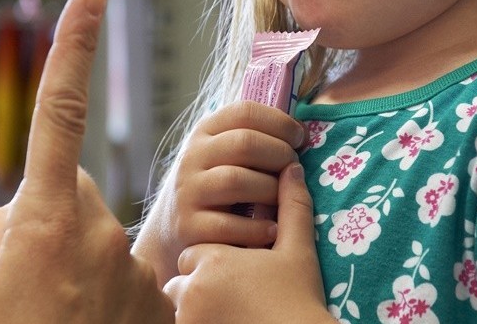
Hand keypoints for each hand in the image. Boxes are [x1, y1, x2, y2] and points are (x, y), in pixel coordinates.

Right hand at [0, 0, 171, 323]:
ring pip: (101, 247)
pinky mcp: (159, 297)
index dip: (73, 50)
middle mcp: (94, 226)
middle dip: (56, 228)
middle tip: (35, 285)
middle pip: (73, 199)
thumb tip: (27, 211)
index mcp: (40, 213)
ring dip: (83, 276)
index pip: (58, 113)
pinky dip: (113, 305)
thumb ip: (2, 228)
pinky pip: (131, 284)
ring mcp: (131, 264)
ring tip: (62, 318)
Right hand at [133, 100, 305, 283]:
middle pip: (245, 143)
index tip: (299, 139)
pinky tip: (272, 230)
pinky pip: (229, 225)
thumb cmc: (217, 187)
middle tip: (294, 169)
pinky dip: (258, 228)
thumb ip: (255, 139)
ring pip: (236, 180)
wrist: (173, 229)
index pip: (245, 112)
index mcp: (205, 132)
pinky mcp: (188, 227)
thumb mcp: (225, 154)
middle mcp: (192, 157)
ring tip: (283, 200)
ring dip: (271, 190)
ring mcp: (187, 192)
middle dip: (280, 154)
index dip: (280, 122)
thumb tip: (302, 132)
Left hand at [165, 164, 330, 323]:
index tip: (237, 269)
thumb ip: (292, 206)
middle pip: (181, 281)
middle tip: (231, 293)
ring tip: (228, 309)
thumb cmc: (299, 299)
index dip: (215, 261)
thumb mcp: (298, 251)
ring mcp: (188, 318)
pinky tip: (227, 320)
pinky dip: (197, 322)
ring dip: (195, 307)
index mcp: (214, 259)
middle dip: (200, 285)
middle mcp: (192, 289)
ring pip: (177, 307)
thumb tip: (291, 168)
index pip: (195, 253)